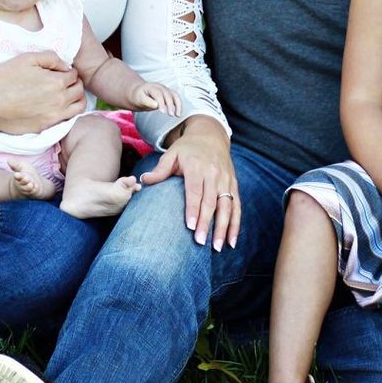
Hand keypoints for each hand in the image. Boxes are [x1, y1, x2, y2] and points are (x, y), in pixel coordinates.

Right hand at [0, 51, 84, 133]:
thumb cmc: (3, 79)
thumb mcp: (27, 58)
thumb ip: (51, 58)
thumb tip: (64, 65)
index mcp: (56, 82)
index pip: (74, 75)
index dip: (68, 71)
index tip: (60, 71)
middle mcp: (59, 101)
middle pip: (79, 91)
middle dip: (75, 83)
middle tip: (64, 81)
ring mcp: (53, 116)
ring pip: (78, 108)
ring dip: (75, 99)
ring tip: (65, 94)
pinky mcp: (44, 127)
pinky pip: (65, 120)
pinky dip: (66, 111)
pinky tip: (55, 106)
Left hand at [129, 81, 181, 115]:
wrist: (139, 92)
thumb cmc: (139, 96)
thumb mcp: (139, 99)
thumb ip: (147, 101)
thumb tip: (156, 105)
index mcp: (151, 87)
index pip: (158, 94)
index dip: (161, 103)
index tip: (163, 112)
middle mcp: (160, 87)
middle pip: (167, 94)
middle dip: (170, 105)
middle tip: (170, 115)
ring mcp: (165, 89)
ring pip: (174, 95)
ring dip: (177, 105)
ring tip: (177, 115)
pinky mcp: (169, 93)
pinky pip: (176, 98)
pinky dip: (179, 105)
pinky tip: (178, 114)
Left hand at [138, 116, 236, 249]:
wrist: (211, 135)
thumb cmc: (187, 148)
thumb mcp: (172, 154)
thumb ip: (160, 169)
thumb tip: (144, 180)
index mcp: (197, 167)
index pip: (195, 191)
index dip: (194, 209)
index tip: (191, 227)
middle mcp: (214, 174)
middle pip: (211, 202)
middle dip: (208, 223)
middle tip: (201, 242)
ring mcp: (226, 180)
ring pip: (227, 206)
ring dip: (224, 228)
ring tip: (218, 247)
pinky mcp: (234, 185)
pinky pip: (237, 206)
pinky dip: (235, 224)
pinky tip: (231, 241)